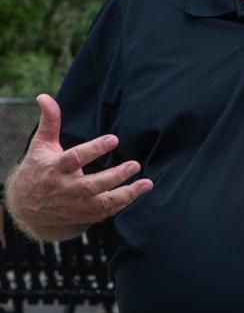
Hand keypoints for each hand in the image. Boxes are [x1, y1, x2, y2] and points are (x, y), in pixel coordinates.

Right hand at [6, 94, 152, 239]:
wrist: (26, 206)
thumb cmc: (39, 168)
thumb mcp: (41, 145)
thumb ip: (50, 121)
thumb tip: (44, 96)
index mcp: (55, 169)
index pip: (74, 159)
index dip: (94, 149)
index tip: (114, 139)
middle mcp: (66, 189)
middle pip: (91, 185)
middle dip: (115, 176)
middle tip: (135, 164)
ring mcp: (75, 205)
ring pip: (102, 203)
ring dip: (126, 194)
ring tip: (147, 183)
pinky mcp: (83, 215)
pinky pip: (105, 213)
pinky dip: (122, 205)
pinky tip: (138, 192)